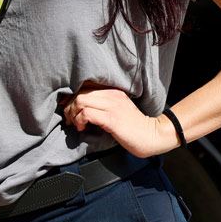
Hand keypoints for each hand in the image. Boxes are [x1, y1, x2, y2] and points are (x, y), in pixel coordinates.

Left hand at [61, 82, 178, 157]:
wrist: (152, 135)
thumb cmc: (134, 127)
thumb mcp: (118, 110)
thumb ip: (104, 106)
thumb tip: (83, 109)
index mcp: (113, 92)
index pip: (86, 86)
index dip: (72, 97)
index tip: (68, 107)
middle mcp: (112, 95)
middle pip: (80, 92)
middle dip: (69, 106)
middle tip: (70, 119)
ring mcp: (112, 106)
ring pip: (81, 101)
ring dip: (73, 114)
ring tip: (76, 124)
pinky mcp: (112, 119)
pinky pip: (87, 113)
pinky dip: (80, 121)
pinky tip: (83, 128)